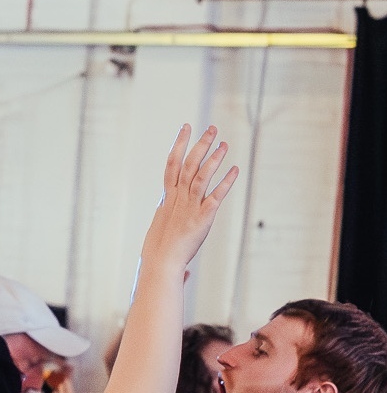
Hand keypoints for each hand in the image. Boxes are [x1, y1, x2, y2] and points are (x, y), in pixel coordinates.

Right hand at [145, 125, 238, 274]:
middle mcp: (177, 199)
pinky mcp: (202, 218)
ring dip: (213, 159)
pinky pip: (216, 196)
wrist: (159, 264)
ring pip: (200, 176)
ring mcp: (189, 207)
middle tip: (212, 128)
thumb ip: (169, 229)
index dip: (179, 145)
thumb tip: (175, 248)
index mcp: (167, 200)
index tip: (185, 129)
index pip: (172, 165)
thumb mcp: (161, 238)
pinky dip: (226, 182)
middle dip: (200, 145)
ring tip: (224, 144)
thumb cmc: (157, 256)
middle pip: (188, 165)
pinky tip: (235, 170)